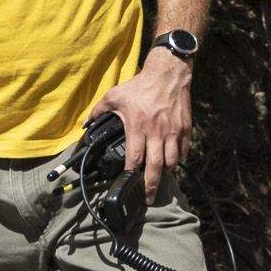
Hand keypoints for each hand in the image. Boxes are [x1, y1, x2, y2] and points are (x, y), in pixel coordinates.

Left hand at [88, 49, 192, 198]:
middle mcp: (156, 132)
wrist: (168, 72)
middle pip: (155, 167)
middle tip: (149, 198)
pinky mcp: (185, 127)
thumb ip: (98, 111)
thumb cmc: (141, 85)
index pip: (135, 159)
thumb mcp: (115, 95)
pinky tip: (174, 161)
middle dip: (151, 186)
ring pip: (172, 161)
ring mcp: (173, 131)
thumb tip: (86, 123)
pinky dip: (180, 158)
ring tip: (160, 176)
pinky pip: (184, 149)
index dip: (131, 174)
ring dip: (166, 172)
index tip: (127, 182)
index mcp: (138, 127)